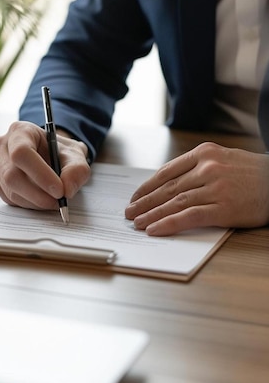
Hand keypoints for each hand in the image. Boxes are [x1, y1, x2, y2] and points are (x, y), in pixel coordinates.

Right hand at [0, 121, 89, 209]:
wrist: (53, 157)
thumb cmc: (60, 152)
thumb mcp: (76, 155)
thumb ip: (76, 170)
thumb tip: (67, 190)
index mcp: (20, 131)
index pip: (21, 152)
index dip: (40, 174)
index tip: (59, 189)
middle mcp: (3, 147)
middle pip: (12, 175)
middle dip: (38, 193)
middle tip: (59, 201)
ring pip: (11, 191)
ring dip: (36, 201)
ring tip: (54, 200)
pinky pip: (11, 199)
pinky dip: (30, 204)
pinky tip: (43, 199)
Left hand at [125, 142, 268, 235]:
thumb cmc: (252, 173)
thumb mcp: (223, 158)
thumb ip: (198, 167)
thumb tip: (169, 185)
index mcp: (204, 153)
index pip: (167, 172)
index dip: (147, 187)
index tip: (135, 197)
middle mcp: (207, 168)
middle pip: (167, 188)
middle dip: (144, 202)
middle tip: (129, 212)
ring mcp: (215, 188)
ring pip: (174, 203)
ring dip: (151, 215)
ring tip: (136, 223)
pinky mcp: (223, 208)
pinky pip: (189, 217)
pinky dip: (168, 224)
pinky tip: (155, 229)